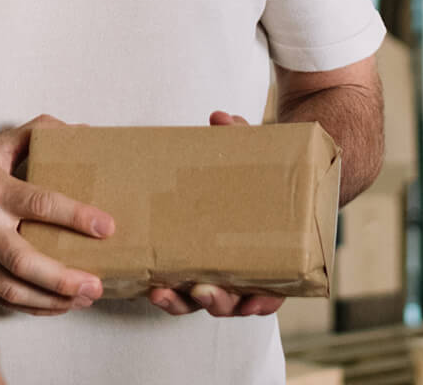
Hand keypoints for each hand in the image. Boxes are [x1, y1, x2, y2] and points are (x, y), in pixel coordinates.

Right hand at [0, 115, 113, 316]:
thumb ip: (37, 135)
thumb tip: (81, 132)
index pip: (39, 203)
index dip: (75, 216)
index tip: (106, 227)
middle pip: (24, 260)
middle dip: (64, 278)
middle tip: (97, 284)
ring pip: (12, 288)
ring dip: (52, 299)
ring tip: (84, 298)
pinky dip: (31, 307)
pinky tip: (56, 305)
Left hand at [145, 112, 285, 318]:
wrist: (245, 176)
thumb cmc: (256, 174)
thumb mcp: (255, 156)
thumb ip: (241, 138)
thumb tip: (219, 119)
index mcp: (269, 258)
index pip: (271, 292)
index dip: (262, 301)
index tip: (251, 302)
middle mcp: (241, 272)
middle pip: (231, 303)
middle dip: (215, 301)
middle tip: (202, 290)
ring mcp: (212, 272)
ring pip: (199, 300)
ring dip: (181, 302)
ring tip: (161, 292)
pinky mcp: (186, 264)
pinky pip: (177, 287)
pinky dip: (168, 292)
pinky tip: (151, 288)